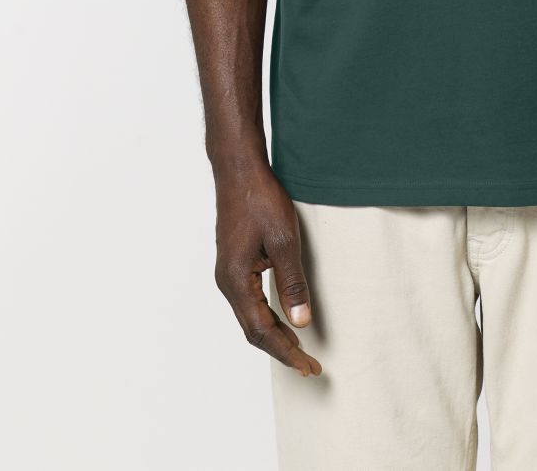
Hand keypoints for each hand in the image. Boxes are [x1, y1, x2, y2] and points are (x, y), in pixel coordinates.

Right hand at [213, 161, 321, 377]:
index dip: (286, 351)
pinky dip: (267, 316)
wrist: (239, 170)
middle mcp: (227, 282)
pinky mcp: (234, 264)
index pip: (261, 331)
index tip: (308, 367)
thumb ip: (292, 283)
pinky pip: (250, 301)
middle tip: (309, 366)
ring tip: (299, 350)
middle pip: (253, 329)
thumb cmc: (260, 199)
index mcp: (236, 280)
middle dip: (281, 349)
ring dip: (274, 335)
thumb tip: (301, 323)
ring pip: (250, 316)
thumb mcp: (283, 240)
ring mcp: (228, 273)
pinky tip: (283, 318)